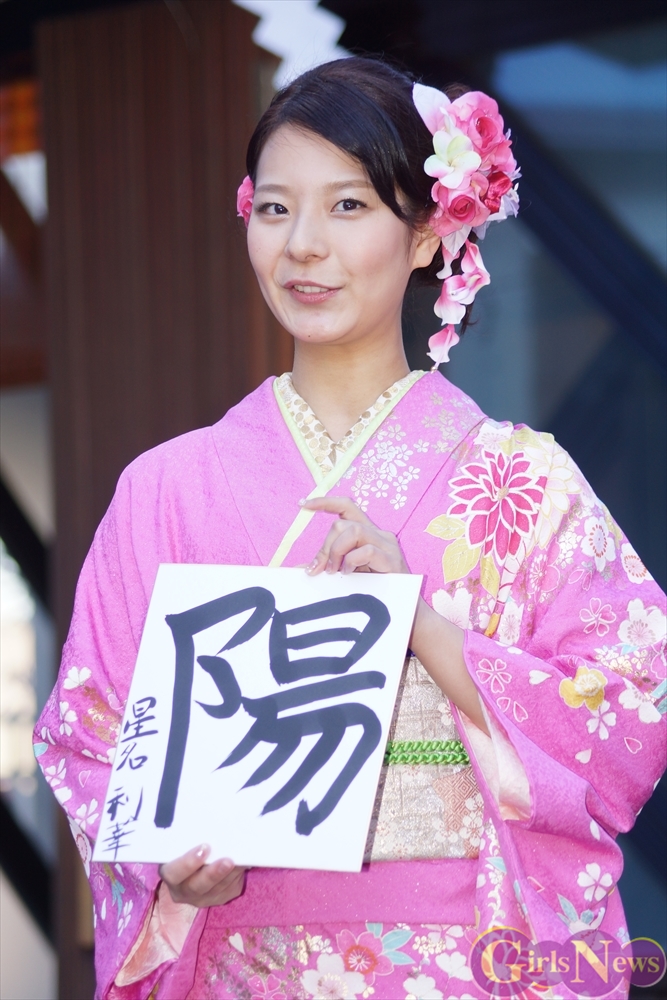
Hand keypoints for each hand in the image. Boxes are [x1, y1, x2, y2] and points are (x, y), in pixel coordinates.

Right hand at [159, 845, 246, 907]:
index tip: (204, 848)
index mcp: (170, 873)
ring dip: (230, 875)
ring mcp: (202, 898)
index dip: (187, 863)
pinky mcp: (219, 898)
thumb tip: (207, 819)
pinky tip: (245, 863)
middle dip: (213, 873)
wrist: (195, 865)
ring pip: (217, 889)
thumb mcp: (182, 842)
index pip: (173, 873)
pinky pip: (230, 889)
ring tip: (241, 860)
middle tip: (227, 860)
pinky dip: (238, 876)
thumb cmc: (187, 847)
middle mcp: (183, 890)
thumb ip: (190, 837)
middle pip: (197, 886)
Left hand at [302, 496, 487, 732]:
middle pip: (343, 522)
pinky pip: (367, 550)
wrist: (407, 615)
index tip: (302, 505)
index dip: (324, 502)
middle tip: (320, 569)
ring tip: (336, 572)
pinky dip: (353, 561)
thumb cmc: (375, 594)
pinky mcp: (393, 560)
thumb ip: (328, 567)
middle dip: (326, 545)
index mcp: (367, 533)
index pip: (346, 506)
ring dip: (337, 551)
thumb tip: (299, 569)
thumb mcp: (347, 576)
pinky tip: (349, 575)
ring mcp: (388, 545)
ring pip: (354, 530)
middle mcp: (379, 534)